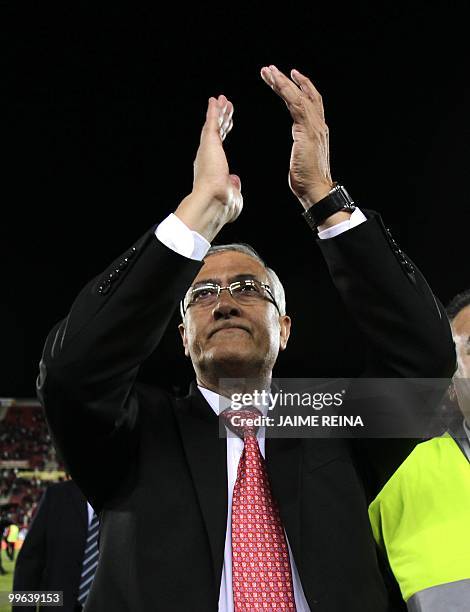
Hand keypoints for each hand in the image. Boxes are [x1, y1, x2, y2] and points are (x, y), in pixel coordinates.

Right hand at [175, 95, 242, 241]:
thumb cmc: (222, 206)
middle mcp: (207, 157)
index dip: (224, 133)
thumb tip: (235, 180)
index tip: (229, 123)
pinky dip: (213, 111)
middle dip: (222, 118)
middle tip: (227, 106)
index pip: (219, 146)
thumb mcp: (232, 195)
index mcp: (212, 168)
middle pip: (217, 132)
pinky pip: (211, 122)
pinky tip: (215, 100)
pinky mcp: (208, 143)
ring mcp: (207, 149)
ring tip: (223, 99)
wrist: (213, 203)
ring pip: (214, 125)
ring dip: (218, 111)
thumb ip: (233, 186)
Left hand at [260, 65, 333, 208]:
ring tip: (268, 72)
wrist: (315, 189)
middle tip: (271, 70)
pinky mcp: (308, 131)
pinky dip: (287, 91)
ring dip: (283, 82)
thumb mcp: (302, 157)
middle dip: (289, 80)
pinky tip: (277, 83)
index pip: (310, 102)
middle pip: (306, 94)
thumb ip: (301, 146)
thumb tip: (298, 147)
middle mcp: (318, 125)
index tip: (289, 77)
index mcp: (316, 130)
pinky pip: (296, 105)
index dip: (301, 88)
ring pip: (299, 96)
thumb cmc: (307, 180)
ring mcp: (314, 127)